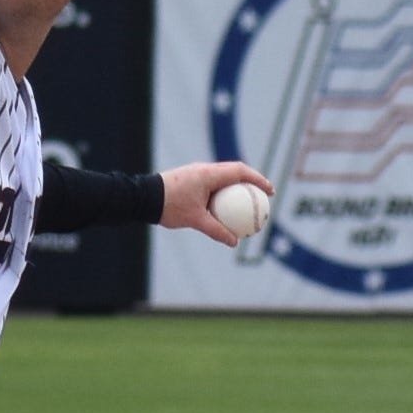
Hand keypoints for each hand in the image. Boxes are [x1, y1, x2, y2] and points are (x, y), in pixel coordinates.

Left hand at [159, 161, 273, 246]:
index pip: (240, 171)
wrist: (142, 197)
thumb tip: (234, 242)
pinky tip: (225, 208)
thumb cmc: (168, 206)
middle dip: (252, 182)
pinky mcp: (190, 179)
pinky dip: (223, 193)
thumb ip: (216, 230)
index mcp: (209, 174)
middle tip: (263, 196)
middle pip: (235, 172)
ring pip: (224, 178)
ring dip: (237, 187)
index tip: (269, 191)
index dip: (258, 179)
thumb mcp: (195, 220)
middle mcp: (204, 169)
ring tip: (248, 202)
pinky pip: (213, 184)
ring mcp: (197, 173)